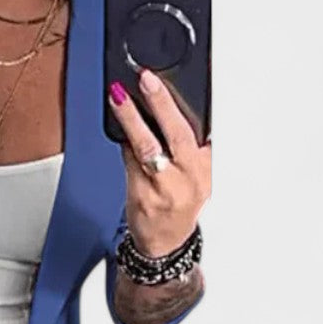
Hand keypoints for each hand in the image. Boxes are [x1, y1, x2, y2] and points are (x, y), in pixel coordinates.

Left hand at [108, 69, 210, 256]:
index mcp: (206, 167)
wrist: (164, 242)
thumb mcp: (193, 176)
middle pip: (177, 133)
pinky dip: (124, 143)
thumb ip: (183, 148)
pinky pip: (130, 163)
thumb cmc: (177, 204)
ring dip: (132, 120)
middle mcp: (189, 178)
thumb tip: (158, 109)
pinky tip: (117, 128)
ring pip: (148, 147)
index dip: (178, 104)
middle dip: (161, 104)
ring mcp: (165, 188)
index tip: (163, 81)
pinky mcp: (142, 196)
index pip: (195, 129)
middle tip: (147, 80)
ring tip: (119, 98)